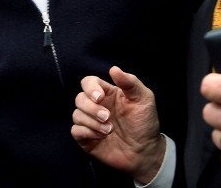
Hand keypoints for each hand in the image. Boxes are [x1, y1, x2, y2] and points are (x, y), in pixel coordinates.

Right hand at [71, 65, 164, 183]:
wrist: (145, 151)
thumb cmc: (145, 122)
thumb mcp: (144, 98)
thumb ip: (130, 82)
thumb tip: (113, 69)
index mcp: (108, 93)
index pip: (88, 82)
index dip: (90, 88)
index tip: (100, 97)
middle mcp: (97, 106)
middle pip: (79, 98)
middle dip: (91, 108)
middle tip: (107, 117)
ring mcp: (91, 122)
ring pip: (76, 114)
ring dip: (91, 122)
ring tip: (109, 130)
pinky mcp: (87, 138)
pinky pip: (75, 130)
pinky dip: (86, 132)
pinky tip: (100, 137)